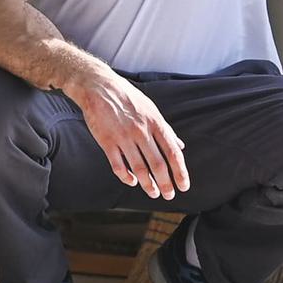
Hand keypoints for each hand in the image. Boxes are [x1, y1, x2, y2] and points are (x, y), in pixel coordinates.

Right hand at [70, 68, 190, 199]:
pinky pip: (118, 165)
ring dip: (148, 184)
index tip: (184, 185)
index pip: (172, 152)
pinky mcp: (107, 141)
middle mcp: (141, 131)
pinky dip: (126, 177)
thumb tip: (180, 146)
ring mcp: (123, 137)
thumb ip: (166, 129)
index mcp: (155, 122)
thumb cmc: (127, 98)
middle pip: (157, 164)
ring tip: (153, 193)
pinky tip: (132, 182)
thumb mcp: (151, 109)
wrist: (99, 87)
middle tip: (169, 195)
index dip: (180, 172)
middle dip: (165, 183)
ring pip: (139, 168)